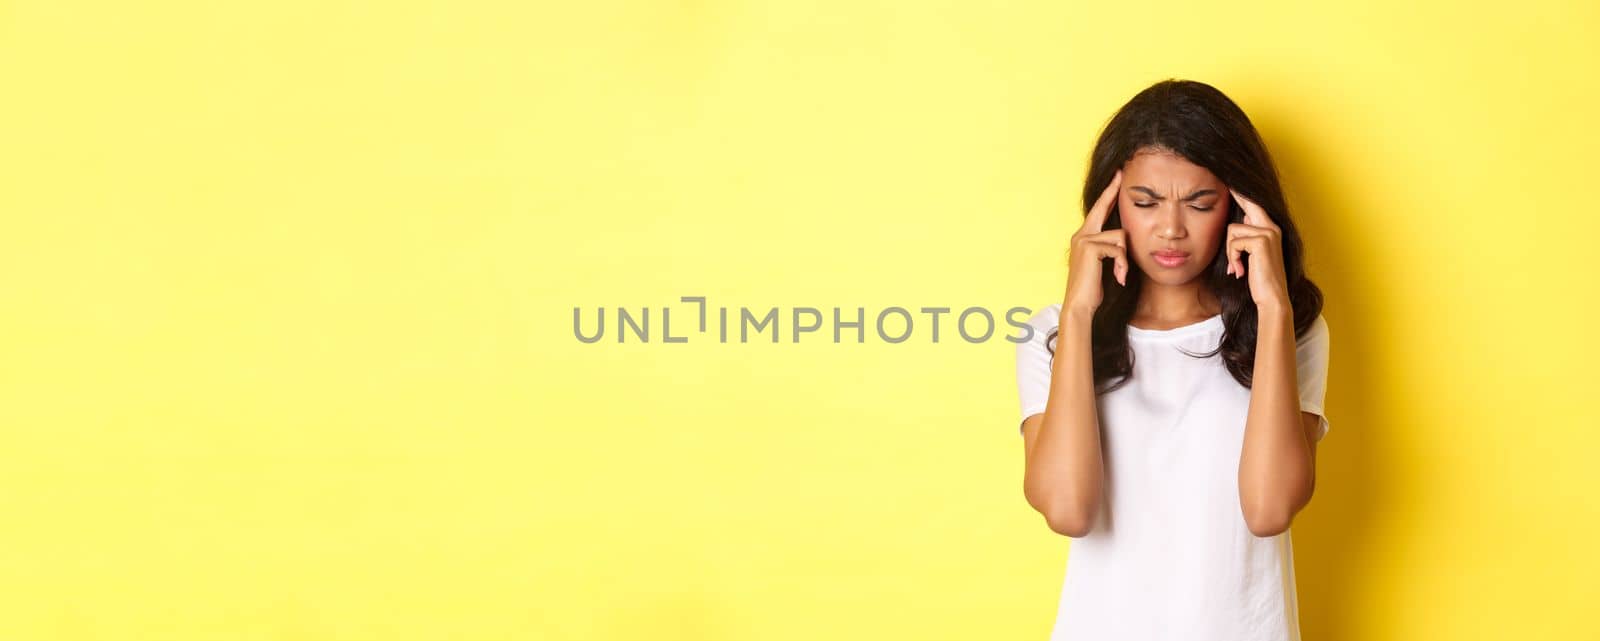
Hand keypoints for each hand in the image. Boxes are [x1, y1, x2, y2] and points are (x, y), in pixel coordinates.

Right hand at [1064, 169, 1127, 313]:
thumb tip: (1124, 239)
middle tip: (1121, 173)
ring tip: (1121, 274)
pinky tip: (1119, 278)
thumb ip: (1109, 248)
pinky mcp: (1090, 247)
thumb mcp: (1103, 264)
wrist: (1080, 305)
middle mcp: (1081, 235)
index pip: (1098, 211)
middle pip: (1102, 208)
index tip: (1116, 177)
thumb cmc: (1093, 288)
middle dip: (1112, 191)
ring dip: (1125, 258)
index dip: (1108, 194)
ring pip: (1120, 236)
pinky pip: (1118, 249)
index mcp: (1083, 237)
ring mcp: (1084, 240)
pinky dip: (1122, 264)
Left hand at [1225, 190, 1290, 308]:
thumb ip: (1249, 236)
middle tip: (1225, 179)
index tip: (1233, 181)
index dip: (1243, 193)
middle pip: (1249, 203)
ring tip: (1238, 267)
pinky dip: (1232, 258)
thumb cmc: (1259, 279)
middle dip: (1237, 193)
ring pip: (1232, 231)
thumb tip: (1243, 219)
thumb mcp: (1252, 255)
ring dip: (1229, 252)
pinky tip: (1240, 271)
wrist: (1271, 297)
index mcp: (1270, 230)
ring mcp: (1268, 233)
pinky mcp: (1261, 241)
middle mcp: (1272, 227)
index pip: (1255, 205)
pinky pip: (1233, 243)